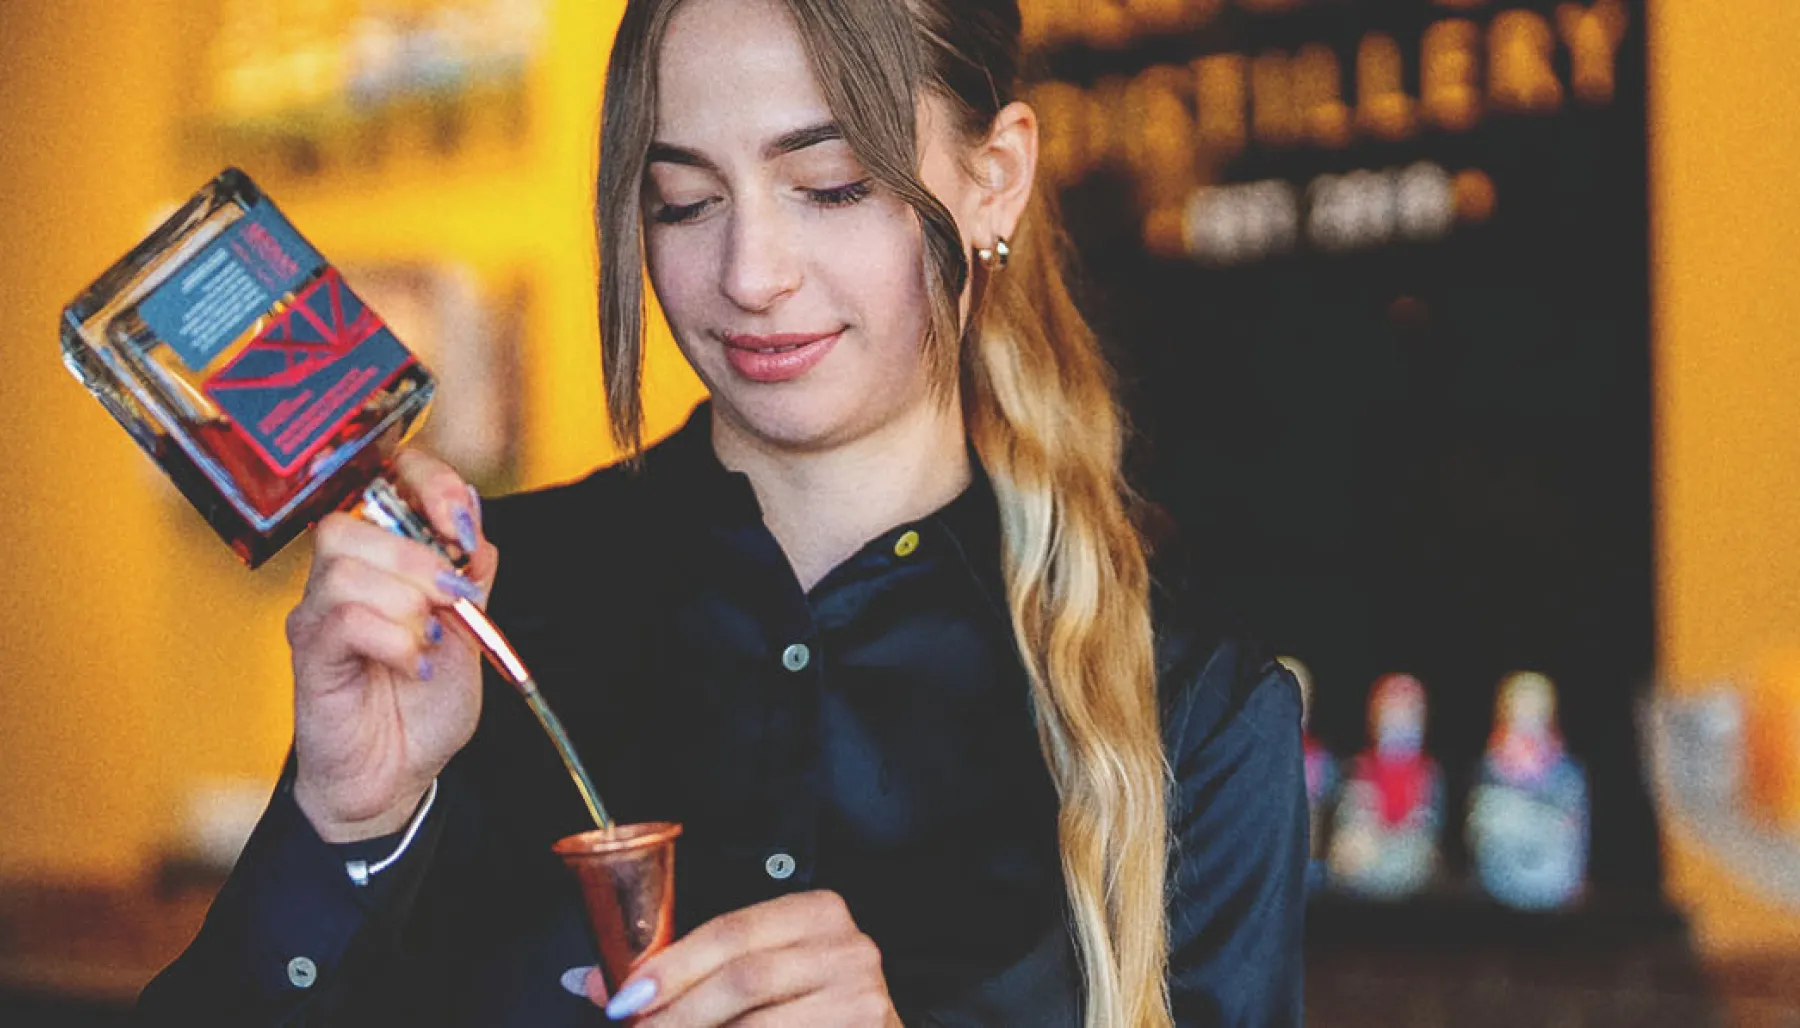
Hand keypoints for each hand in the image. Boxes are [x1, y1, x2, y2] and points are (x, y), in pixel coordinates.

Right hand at [287, 450, 498, 842]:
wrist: (399, 775)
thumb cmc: (424, 703)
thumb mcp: (471, 628)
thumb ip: (470, 569)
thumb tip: (470, 511)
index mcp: (384, 558)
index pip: (382, 480)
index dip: (422, 481)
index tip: (459, 521)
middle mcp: (343, 576)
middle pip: (354, 523)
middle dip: (419, 557)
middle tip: (452, 600)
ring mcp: (319, 614)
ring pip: (345, 568)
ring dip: (406, 602)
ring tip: (431, 639)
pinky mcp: (310, 655)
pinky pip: (343, 620)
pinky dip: (393, 638)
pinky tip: (415, 662)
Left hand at [584, 892, 900, 1026]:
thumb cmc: (807, 1001)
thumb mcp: (755, 967)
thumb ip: (685, 970)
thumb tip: (593, 982)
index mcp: (817, 911)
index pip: (732, 930)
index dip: (671, 965)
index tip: (624, 998)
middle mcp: (849, 948)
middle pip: (744, 978)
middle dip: (678, 1012)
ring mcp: (862, 997)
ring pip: (758, 1025)